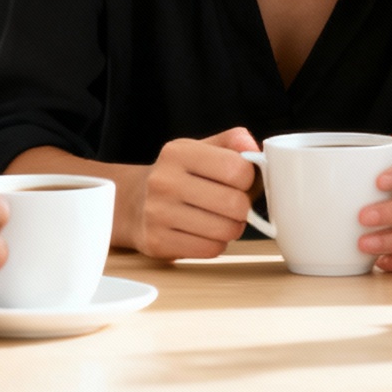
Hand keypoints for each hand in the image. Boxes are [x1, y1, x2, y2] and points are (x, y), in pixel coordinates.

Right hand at [126, 128, 258, 260]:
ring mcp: (158, 213)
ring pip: (226, 230)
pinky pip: (210, 249)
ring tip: (220, 219)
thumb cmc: (179, 175)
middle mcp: (165, 181)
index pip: (238, 169)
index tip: (240, 182)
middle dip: (243, 208)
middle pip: (235, 204)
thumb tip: (257, 152)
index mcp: (179, 152)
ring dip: (232, 228)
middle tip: (234, 206)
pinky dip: (216, 244)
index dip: (249, 179)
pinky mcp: (158, 241)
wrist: (134, 202)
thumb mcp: (201, 149)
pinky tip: (205, 233)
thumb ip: (233, 142)